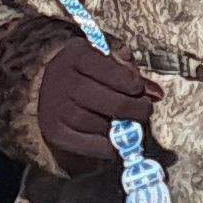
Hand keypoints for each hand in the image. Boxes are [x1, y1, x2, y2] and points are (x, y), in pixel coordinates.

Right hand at [33, 39, 162, 172]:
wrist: (46, 88)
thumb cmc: (85, 71)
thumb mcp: (103, 59)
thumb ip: (130, 72)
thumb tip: (156, 94)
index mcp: (77, 55)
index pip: (112, 71)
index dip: (131, 82)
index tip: (138, 88)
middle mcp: (63, 80)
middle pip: (111, 103)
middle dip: (135, 109)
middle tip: (144, 111)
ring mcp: (56, 108)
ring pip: (100, 125)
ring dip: (121, 129)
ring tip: (127, 123)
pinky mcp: (55, 132)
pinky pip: (90, 146)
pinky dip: (108, 147)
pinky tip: (114, 139)